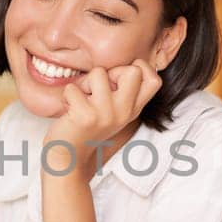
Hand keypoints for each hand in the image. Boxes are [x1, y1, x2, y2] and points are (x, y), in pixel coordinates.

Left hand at [43, 59, 163, 168]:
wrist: (70, 157)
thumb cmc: (88, 128)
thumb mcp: (114, 112)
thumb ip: (124, 92)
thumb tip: (126, 64)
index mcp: (133, 109)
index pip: (155, 80)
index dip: (140, 68)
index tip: (121, 77)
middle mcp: (124, 112)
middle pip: (133, 71)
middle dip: (111, 71)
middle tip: (99, 88)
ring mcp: (106, 114)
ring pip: (98, 73)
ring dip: (84, 82)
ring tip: (81, 99)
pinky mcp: (85, 116)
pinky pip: (73, 88)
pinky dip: (67, 95)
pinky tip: (69, 110)